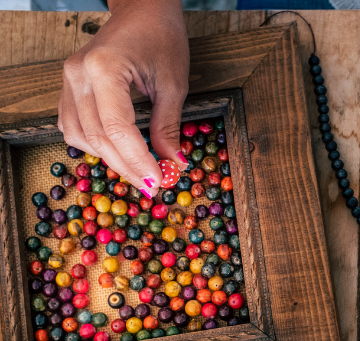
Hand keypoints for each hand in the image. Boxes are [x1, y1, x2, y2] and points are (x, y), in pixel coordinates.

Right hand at [58, 0, 188, 197]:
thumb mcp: (173, 84)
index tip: (158, 182)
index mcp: (104, 68)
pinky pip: (73, 125)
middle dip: (127, 166)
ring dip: (110, 159)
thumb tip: (173, 163)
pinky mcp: (69, 86)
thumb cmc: (161, 37)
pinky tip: (119, 152)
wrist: (142, 10)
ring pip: (81, 136)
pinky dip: (95, 145)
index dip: (137, 160)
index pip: (118, 128)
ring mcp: (68, 80)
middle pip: (98, 137)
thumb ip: (169, 126)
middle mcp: (78, 74)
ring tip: (140, 171)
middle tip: (153, 186)